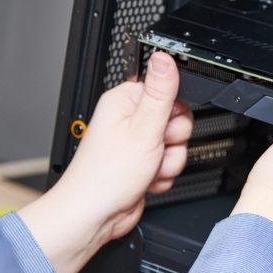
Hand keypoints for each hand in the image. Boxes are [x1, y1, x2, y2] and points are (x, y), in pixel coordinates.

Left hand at [18, 52, 191, 272]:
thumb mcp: (142, 129)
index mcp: (125, 101)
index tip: (162, 124)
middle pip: (177, 120)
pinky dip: (163, 175)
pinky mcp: (143, 163)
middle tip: (155, 148)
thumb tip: (164, 57)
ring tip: (148, 168)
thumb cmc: (105, 175)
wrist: (95, 216)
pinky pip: (170, 164)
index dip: (173, 111)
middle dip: (173, 140)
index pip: (169, 91)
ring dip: (169, 161)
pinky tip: (146, 179)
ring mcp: (137, 143)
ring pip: (177, 145)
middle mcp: (130, 120)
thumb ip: (160, 92)